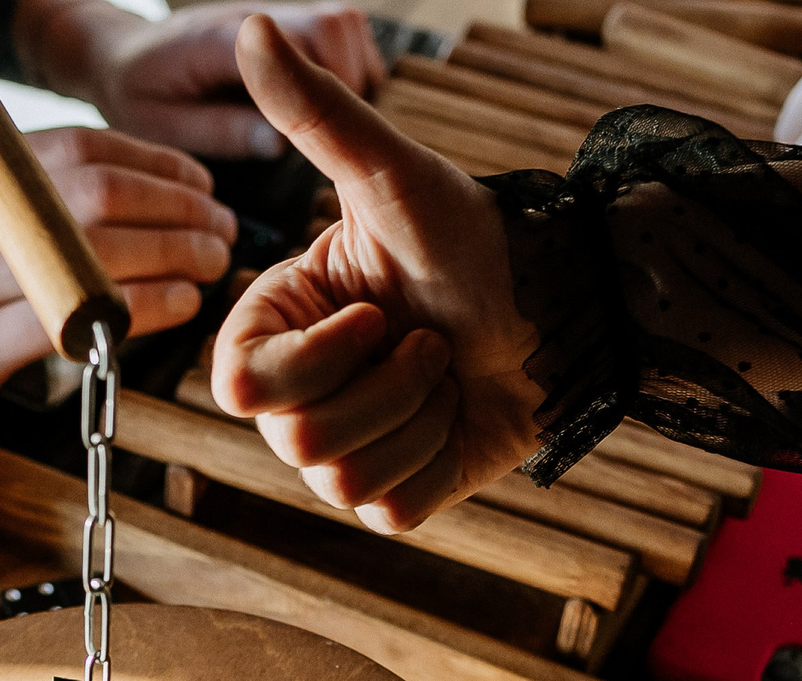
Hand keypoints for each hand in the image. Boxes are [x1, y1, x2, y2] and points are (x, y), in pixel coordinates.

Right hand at [0, 127, 234, 414]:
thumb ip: (28, 207)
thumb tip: (137, 193)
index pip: (79, 147)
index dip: (155, 163)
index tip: (201, 185)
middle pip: (95, 192)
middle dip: (177, 207)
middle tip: (222, 231)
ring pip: (90, 251)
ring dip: (172, 254)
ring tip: (211, 266)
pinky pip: (70, 317)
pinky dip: (138, 308)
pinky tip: (176, 308)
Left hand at [26, 0, 383, 157]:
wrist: (118, 54)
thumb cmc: (136, 92)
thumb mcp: (164, 125)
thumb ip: (223, 131)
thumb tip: (283, 142)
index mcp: (223, 40)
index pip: (298, 44)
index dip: (327, 90)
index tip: (328, 137)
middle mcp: (256, 18)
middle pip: (337, 25)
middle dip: (351, 83)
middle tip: (335, 138)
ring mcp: (273, 17)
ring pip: (345, 25)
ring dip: (354, 73)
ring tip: (333, 126)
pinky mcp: (283, 26)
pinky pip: (336, 33)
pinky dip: (346, 67)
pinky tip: (326, 109)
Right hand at [211, 18, 543, 531]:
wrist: (563, 311)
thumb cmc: (474, 238)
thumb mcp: (391, 176)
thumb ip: (314, 114)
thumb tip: (251, 27)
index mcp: (280, 327)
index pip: (239, 387)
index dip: (312, 360)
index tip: (374, 314)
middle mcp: (301, 394)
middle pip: (295, 439)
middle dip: (385, 384)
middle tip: (429, 338)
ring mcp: (347, 450)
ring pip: (342, 479)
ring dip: (417, 418)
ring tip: (447, 369)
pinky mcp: (398, 497)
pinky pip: (389, 511)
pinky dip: (437, 462)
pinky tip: (459, 416)